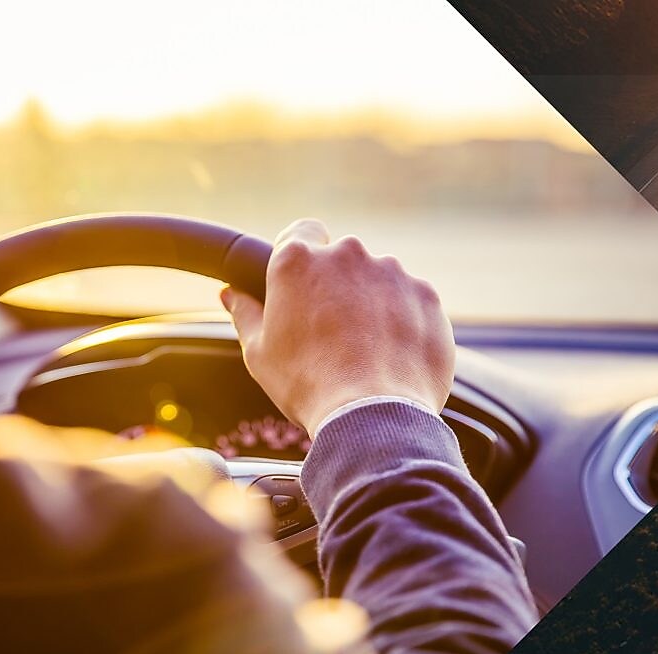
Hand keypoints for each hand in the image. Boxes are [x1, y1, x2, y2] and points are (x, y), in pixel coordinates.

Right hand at [221, 219, 454, 437]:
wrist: (372, 416)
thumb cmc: (308, 385)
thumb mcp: (260, 353)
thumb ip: (246, 314)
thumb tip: (231, 295)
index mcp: (299, 260)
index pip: (301, 232)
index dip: (303, 256)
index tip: (305, 283)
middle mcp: (348, 254)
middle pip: (343, 259)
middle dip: (340, 286)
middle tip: (334, 331)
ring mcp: (392, 272)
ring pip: (381, 279)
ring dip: (375, 304)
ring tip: (368, 351)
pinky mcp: (426, 296)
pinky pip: (412, 301)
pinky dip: (405, 321)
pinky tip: (394, 355)